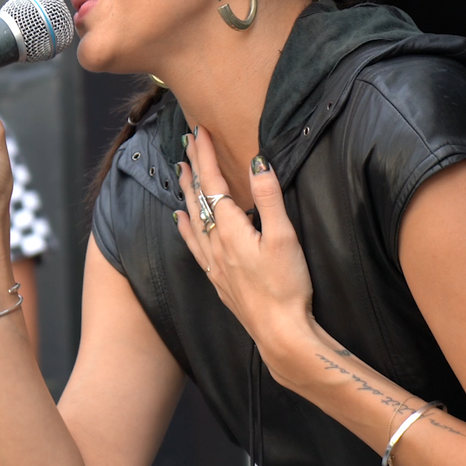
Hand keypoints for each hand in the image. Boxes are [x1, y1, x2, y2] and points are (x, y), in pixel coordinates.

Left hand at [172, 125, 315, 357]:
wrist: (279, 334)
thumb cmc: (286, 287)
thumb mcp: (284, 237)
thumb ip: (269, 198)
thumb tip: (257, 162)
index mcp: (231, 229)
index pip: (213, 183)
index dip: (206, 155)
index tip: (200, 132)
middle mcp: (215, 244)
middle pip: (198, 198)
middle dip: (193, 167)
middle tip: (187, 143)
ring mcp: (213, 263)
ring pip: (191, 219)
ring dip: (186, 192)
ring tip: (179, 172)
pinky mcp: (217, 278)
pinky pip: (193, 243)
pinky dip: (184, 226)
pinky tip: (179, 221)